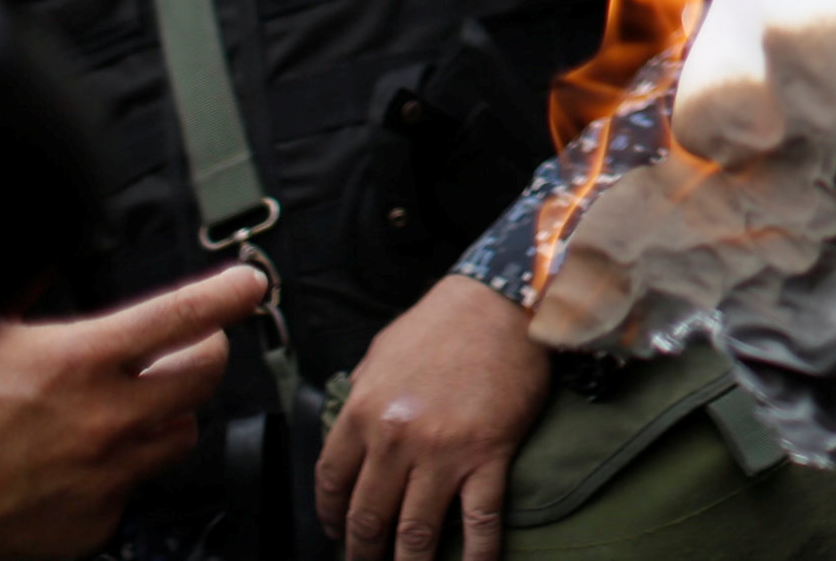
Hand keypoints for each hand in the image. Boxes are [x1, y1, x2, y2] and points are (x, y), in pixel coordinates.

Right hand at [0, 267, 262, 560]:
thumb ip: (23, 289)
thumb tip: (50, 256)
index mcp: (79, 361)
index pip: (186, 314)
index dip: (229, 291)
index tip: (248, 283)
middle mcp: (105, 418)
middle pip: (206, 375)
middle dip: (204, 351)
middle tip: (186, 346)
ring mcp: (104, 476)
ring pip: (179, 434)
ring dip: (165, 414)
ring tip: (130, 405)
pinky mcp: (93, 524)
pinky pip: (133, 490)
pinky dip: (120, 472)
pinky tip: (86, 462)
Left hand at [316, 274, 553, 560]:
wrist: (504, 298)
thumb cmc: (444, 321)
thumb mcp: (383, 351)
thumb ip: (361, 392)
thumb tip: (351, 420)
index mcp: (363, 411)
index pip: (332, 484)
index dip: (331, 518)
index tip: (336, 533)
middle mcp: (396, 439)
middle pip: (368, 518)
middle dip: (363, 552)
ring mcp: (443, 452)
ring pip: (415, 531)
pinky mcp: (489, 455)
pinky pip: (479, 520)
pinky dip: (476, 554)